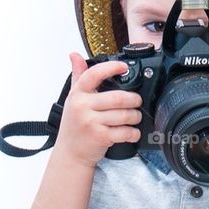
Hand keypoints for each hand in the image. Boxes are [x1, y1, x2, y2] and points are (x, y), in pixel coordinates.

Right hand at [56, 52, 142, 167]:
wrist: (70, 153)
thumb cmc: (74, 125)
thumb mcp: (72, 99)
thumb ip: (78, 77)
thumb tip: (74, 55)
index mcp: (77, 94)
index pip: (94, 75)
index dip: (111, 68)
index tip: (124, 67)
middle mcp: (82, 106)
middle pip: (117, 98)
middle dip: (133, 99)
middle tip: (137, 101)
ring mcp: (91, 122)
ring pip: (123, 115)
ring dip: (135, 116)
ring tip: (136, 117)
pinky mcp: (100, 137)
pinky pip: (124, 132)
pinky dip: (133, 133)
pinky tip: (133, 132)